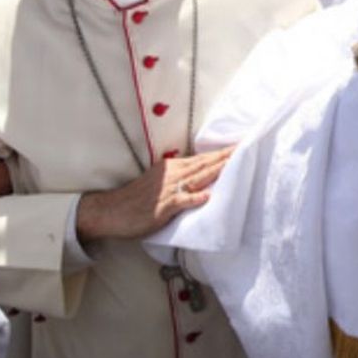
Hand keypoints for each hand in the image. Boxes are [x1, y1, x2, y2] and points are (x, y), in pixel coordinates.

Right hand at [75, 147, 233, 241]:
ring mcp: (168, 189)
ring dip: (216, 170)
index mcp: (172, 168)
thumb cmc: (136, 201)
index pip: (201, 158)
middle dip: (225, 156)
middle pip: (203, 163)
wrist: (111, 211)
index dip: (220, 153)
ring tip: (234, 164)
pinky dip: (195, 197)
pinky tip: (208, 195)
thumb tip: (200, 179)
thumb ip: (179, 179)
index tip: (239, 146)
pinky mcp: (163, 206)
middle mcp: (172, 174)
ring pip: (197, 177)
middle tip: (245, 148)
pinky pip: (182, 200)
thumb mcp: (159, 183)